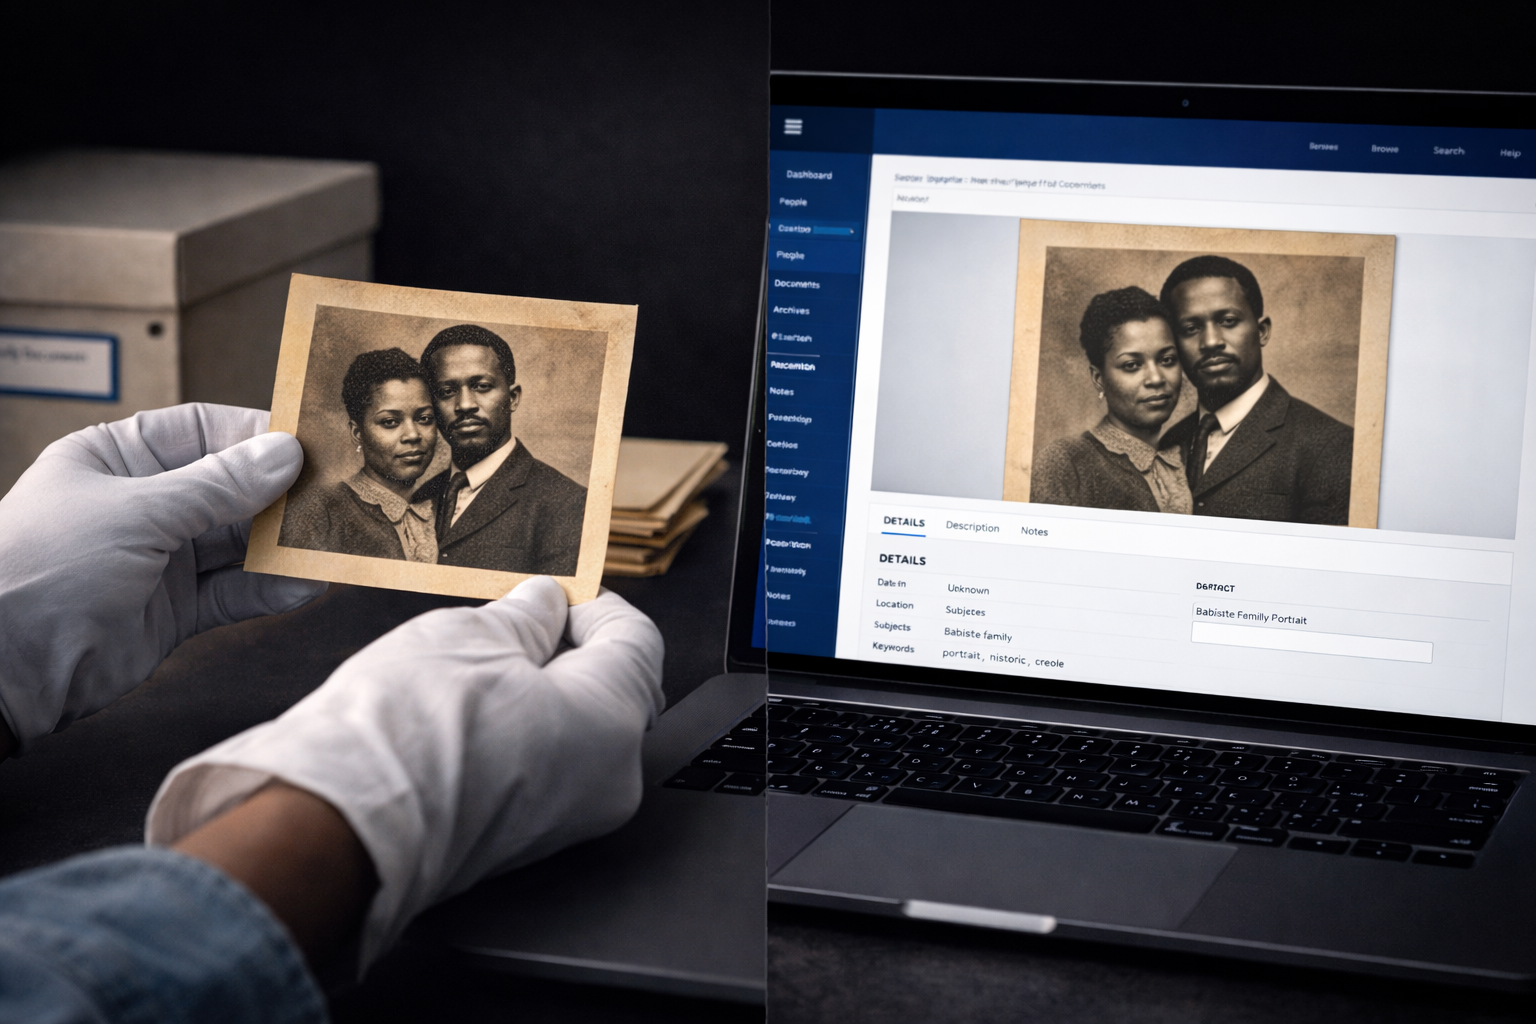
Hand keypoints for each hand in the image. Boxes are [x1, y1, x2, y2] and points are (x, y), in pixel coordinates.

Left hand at [0, 404, 325, 751]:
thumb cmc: (41, 571)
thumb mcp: (136, 513)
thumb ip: (217, 486)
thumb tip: (285, 453)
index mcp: (116, 458)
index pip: (202, 431)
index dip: (257, 435)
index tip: (312, 444)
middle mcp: (142, 504)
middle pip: (230, 487)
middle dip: (282, 495)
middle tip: (336, 496)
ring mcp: (160, 559)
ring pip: (239, 542)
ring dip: (284, 546)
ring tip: (331, 543)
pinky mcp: (174, 611)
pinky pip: (234, 592)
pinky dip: (270, 589)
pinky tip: (304, 585)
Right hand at [146, 576, 664, 970]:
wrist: (338, 824)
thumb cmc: (407, 733)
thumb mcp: (472, 635)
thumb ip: (524, 615)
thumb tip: (542, 605)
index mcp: (613, 721)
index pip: (637, 640)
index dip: (594, 602)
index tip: (557, 588)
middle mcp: (608, 781)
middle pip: (611, 689)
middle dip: (565, 648)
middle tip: (513, 619)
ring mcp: (567, 821)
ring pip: (574, 733)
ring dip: (537, 691)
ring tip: (477, 664)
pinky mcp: (521, 842)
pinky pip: (540, 771)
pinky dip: (517, 735)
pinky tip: (465, 714)